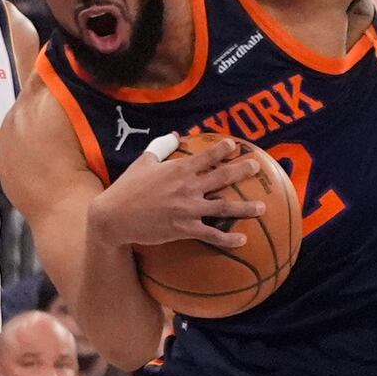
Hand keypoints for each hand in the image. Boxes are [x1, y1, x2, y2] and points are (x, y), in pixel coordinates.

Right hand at [91, 136, 266, 250]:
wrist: (114, 217)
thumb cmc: (127, 188)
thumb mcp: (143, 162)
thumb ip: (160, 147)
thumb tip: (174, 135)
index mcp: (178, 169)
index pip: (206, 156)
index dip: (222, 149)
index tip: (236, 145)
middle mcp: (187, 187)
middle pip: (222, 177)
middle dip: (242, 171)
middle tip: (257, 167)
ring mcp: (187, 209)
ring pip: (223, 207)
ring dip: (245, 208)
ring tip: (262, 207)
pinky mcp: (184, 229)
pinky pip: (211, 235)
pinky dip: (228, 239)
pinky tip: (243, 240)